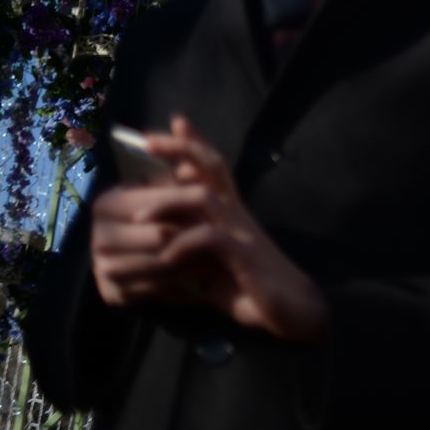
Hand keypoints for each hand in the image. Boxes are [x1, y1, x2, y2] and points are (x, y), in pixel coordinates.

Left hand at [93, 116, 328, 341]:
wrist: (291, 308)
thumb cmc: (249, 285)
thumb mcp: (214, 262)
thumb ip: (191, 247)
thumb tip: (155, 245)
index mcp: (230, 211)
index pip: (213, 165)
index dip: (194, 142)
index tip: (173, 121)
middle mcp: (236, 212)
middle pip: (211, 166)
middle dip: (181, 148)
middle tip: (148, 139)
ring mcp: (242, 232)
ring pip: (204, 198)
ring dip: (166, 203)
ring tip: (138, 218)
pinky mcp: (244, 256)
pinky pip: (212, 239)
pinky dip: (184, 245)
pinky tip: (166, 258)